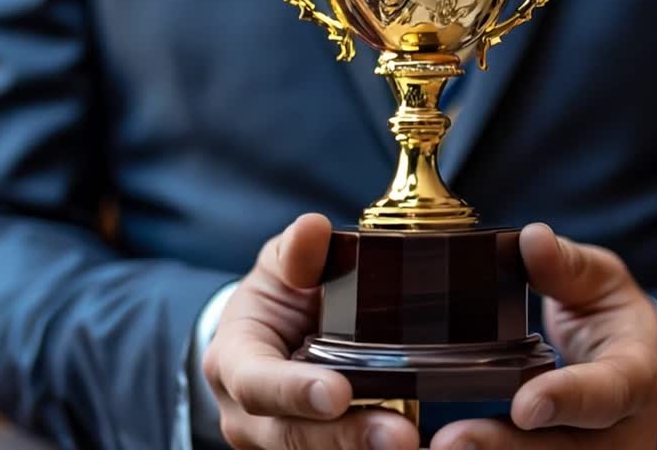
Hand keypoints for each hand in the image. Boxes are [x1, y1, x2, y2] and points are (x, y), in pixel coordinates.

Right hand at [203, 213, 419, 449]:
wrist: (274, 337)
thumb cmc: (278, 297)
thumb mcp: (281, 265)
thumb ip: (296, 251)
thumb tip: (312, 229)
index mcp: (233, 363)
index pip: (256, 383)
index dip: (295, 391)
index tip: (339, 392)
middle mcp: (248, 417)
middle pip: (295, 436)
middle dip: (348, 437)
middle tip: (401, 436)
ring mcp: (279, 442)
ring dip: (368, 449)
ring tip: (415, 443)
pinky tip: (423, 446)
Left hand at [431, 223, 656, 449]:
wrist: (635, 374)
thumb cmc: (613, 322)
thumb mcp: (602, 283)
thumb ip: (566, 266)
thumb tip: (533, 239)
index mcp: (638, 377)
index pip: (608, 393)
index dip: (567, 400)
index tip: (524, 405)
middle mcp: (620, 432)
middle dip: (504, 448)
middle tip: (450, 442)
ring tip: (432, 449)